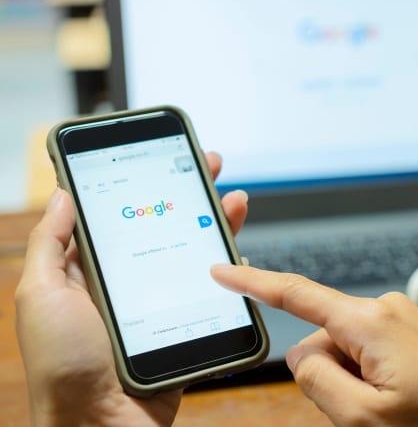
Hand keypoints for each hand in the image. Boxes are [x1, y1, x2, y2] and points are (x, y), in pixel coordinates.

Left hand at [15, 153, 248, 426]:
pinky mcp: (188, 323)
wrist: (102, 426)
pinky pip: (215, 290)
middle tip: (212, 164)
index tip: (166, 155)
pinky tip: (239, 249)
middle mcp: (130, 282)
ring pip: (196, 252)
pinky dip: (231, 267)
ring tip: (235, 199)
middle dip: (191, 191)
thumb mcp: (40, 296)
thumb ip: (50, 245)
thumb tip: (63, 194)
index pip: (124, 213)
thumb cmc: (63, 366)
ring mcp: (162, 302)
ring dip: (218, 222)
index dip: (146, 182)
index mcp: (93, 271)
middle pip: (167, 225)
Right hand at [211, 267, 417, 426]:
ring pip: (352, 351)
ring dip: (358, 382)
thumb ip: (318, 380)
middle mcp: (388, 308)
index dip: (253, 283)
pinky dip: (378, 379)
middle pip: (325, 339)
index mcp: (369, 321)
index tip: (222, 271)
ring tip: (397, 410)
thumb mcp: (364, 418)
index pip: (296, 295)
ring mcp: (407, 320)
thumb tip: (303, 354)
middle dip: (332, 374)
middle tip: (369, 412)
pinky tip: (409, 403)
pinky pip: (378, 353)